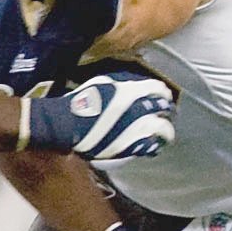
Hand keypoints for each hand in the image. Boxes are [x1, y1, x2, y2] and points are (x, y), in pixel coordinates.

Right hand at [24, 67, 176, 160]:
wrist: (65, 124)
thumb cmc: (80, 101)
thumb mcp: (102, 83)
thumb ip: (122, 84)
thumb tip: (135, 85)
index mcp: (129, 91)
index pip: (157, 88)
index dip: (163, 91)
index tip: (164, 94)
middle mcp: (136, 109)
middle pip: (163, 106)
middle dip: (167, 108)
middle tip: (167, 111)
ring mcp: (134, 129)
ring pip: (162, 129)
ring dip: (166, 129)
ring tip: (166, 132)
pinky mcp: (128, 146)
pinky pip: (149, 147)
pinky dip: (154, 145)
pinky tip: (155, 145)